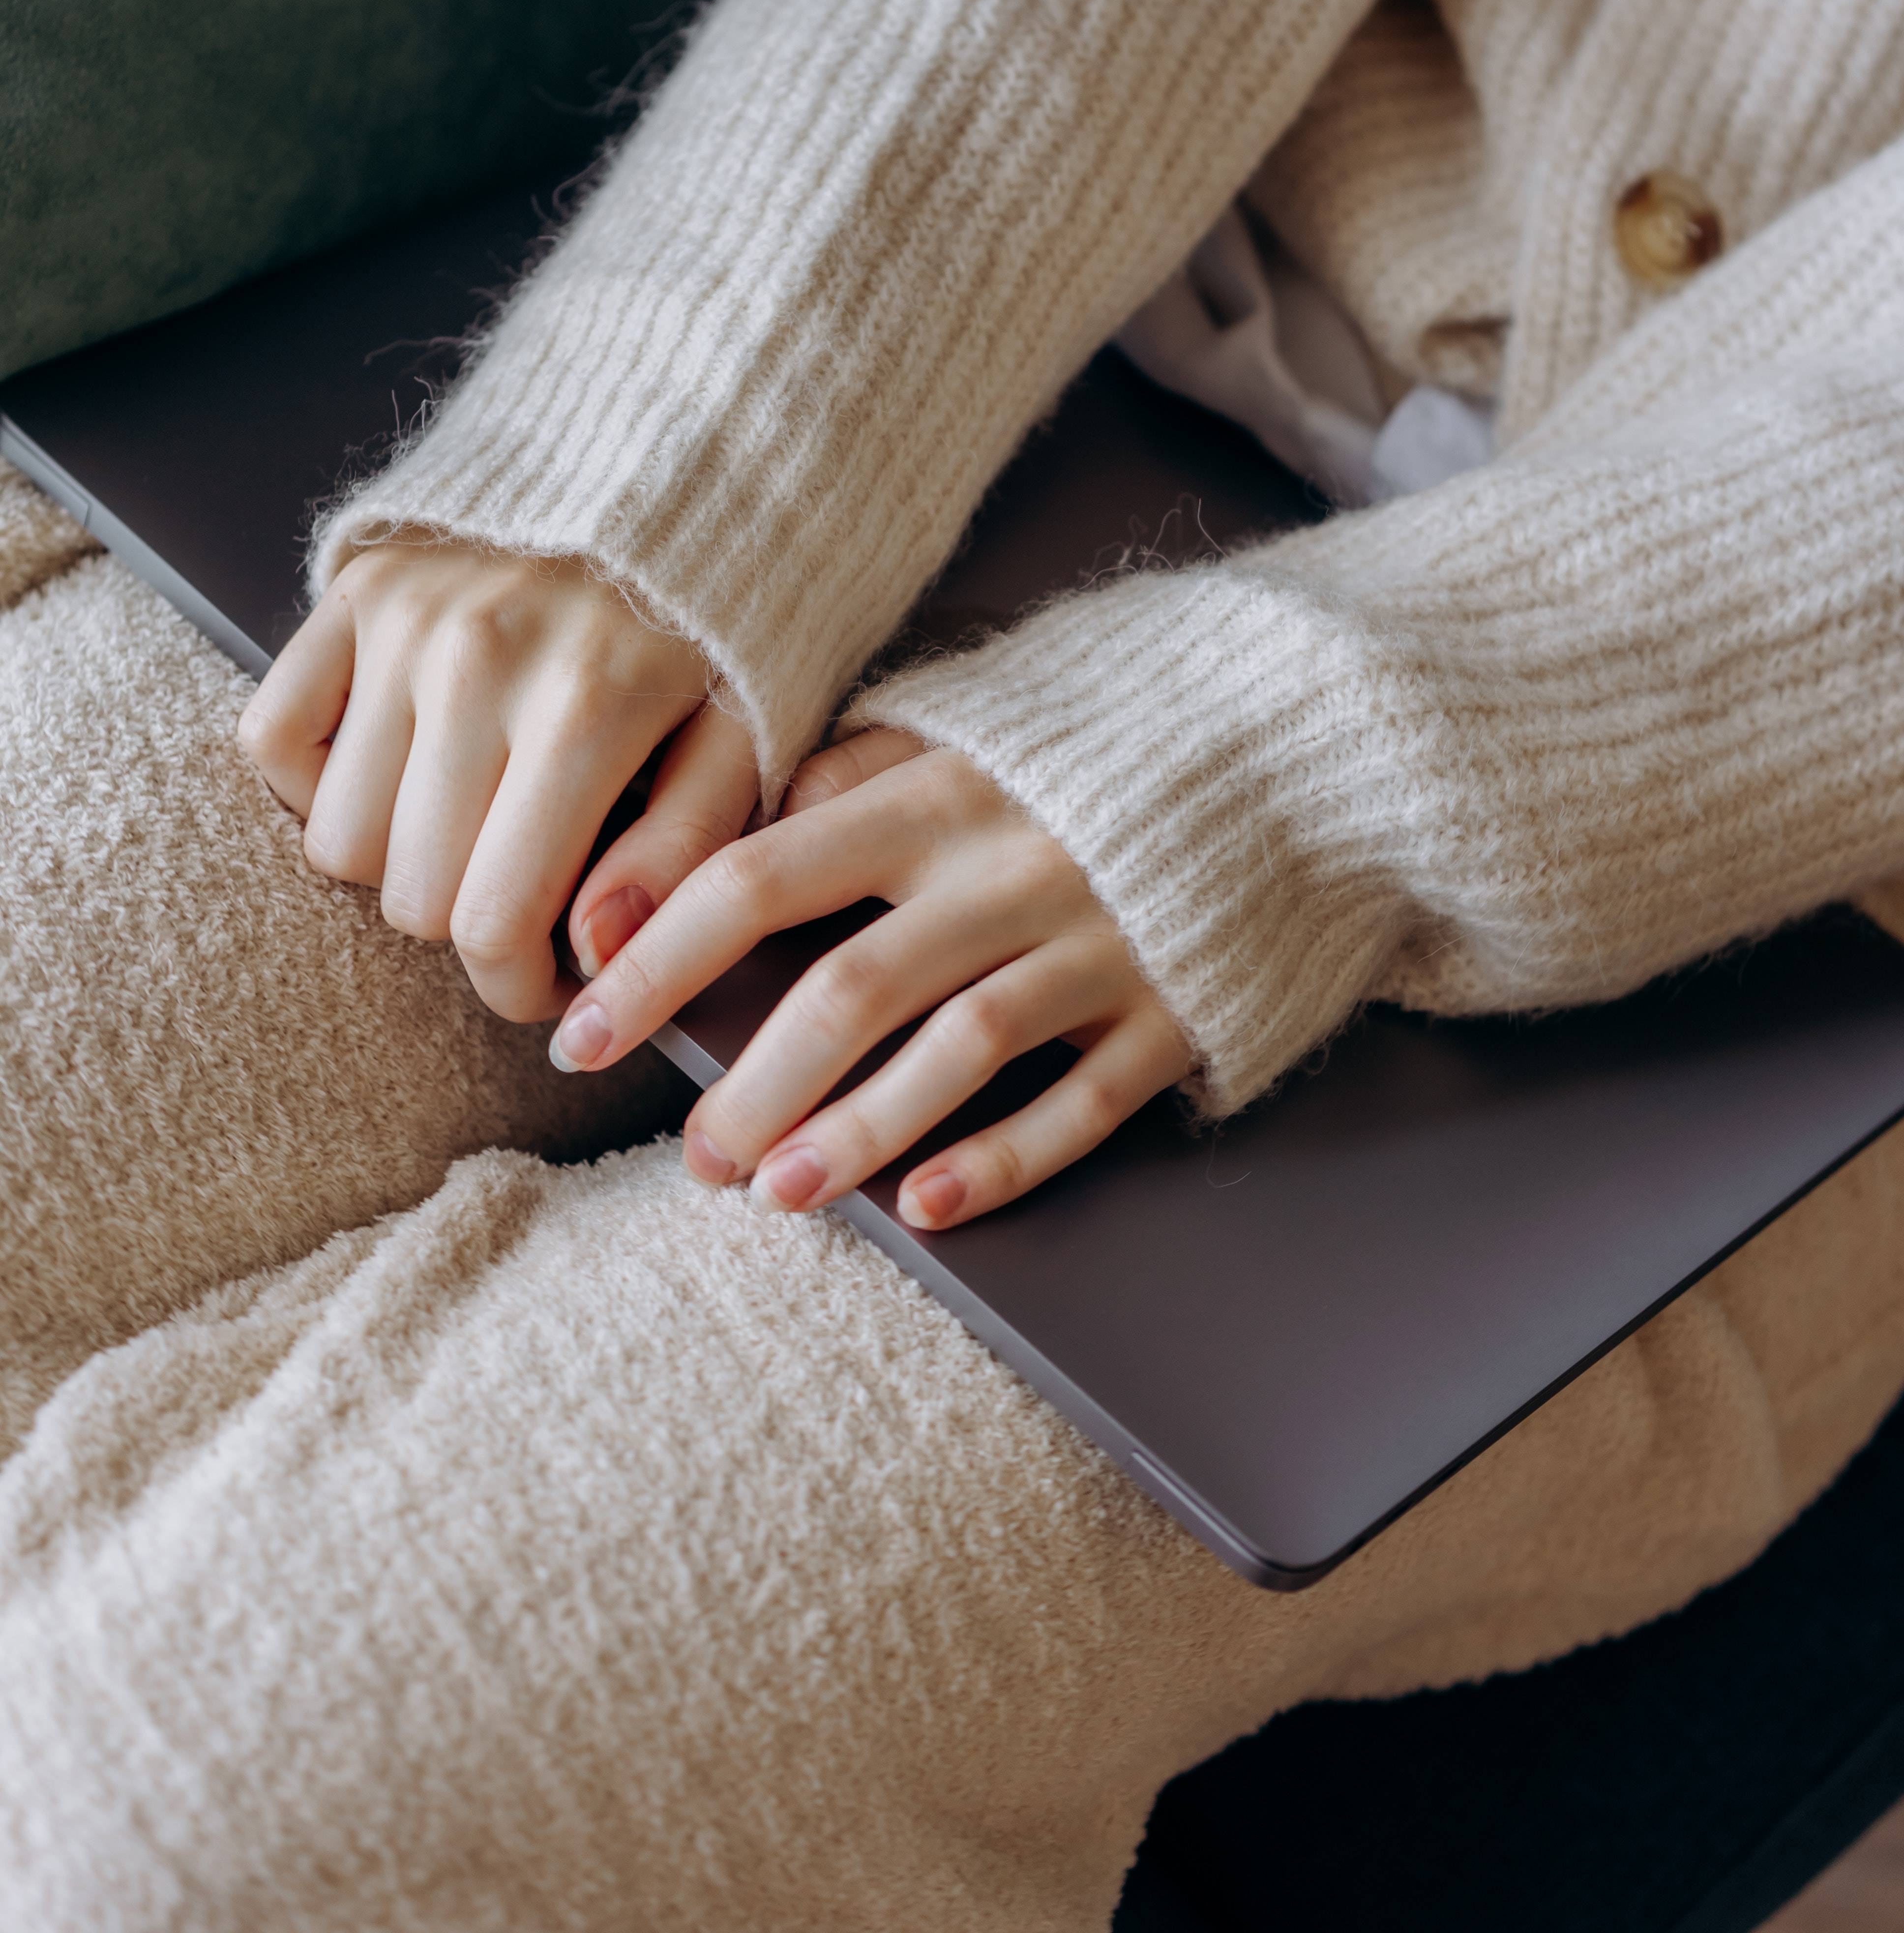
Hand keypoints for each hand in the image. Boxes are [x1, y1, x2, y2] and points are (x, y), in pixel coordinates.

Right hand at [238, 543, 757, 1020]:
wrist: (684, 472)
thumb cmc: (719, 626)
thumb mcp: (744, 739)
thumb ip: (679, 855)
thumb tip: (597, 955)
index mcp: (584, 709)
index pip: (490, 920)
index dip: (513, 985)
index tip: (547, 980)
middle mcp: (476, 663)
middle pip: (411, 895)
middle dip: (470, 928)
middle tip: (524, 897)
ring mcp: (403, 621)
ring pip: (338, 838)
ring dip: (400, 861)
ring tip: (473, 828)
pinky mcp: (356, 588)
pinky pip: (272, 737)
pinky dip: (315, 781)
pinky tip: (398, 775)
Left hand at [551, 727, 1191, 1227]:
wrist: (1294, 748)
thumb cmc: (1096, 747)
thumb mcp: (967, 724)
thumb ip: (854, 767)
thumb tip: (743, 822)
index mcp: (939, 795)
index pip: (759, 877)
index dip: (656, 960)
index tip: (580, 1029)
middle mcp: (1009, 870)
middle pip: (848, 988)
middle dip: (754, 1086)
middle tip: (697, 1158)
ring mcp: (1097, 943)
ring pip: (956, 1053)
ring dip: (858, 1134)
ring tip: (781, 1196)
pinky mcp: (1172, 1008)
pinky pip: (1081, 1102)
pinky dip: (1004, 1159)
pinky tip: (931, 1208)